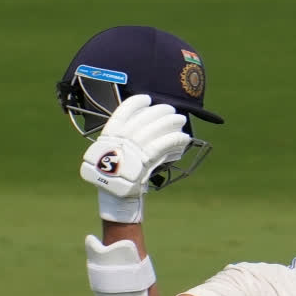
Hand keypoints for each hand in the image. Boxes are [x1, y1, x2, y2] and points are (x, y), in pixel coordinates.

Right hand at [80, 94, 191, 221]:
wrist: (115, 196)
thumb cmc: (116, 174)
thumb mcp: (114, 153)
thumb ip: (126, 139)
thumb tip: (147, 124)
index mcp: (110, 135)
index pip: (123, 112)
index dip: (136, 103)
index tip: (147, 99)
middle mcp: (120, 139)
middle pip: (144, 118)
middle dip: (160, 111)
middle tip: (171, 109)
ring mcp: (132, 149)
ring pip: (156, 128)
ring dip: (171, 121)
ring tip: (180, 119)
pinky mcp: (144, 160)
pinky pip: (163, 144)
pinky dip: (175, 138)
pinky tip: (184, 137)